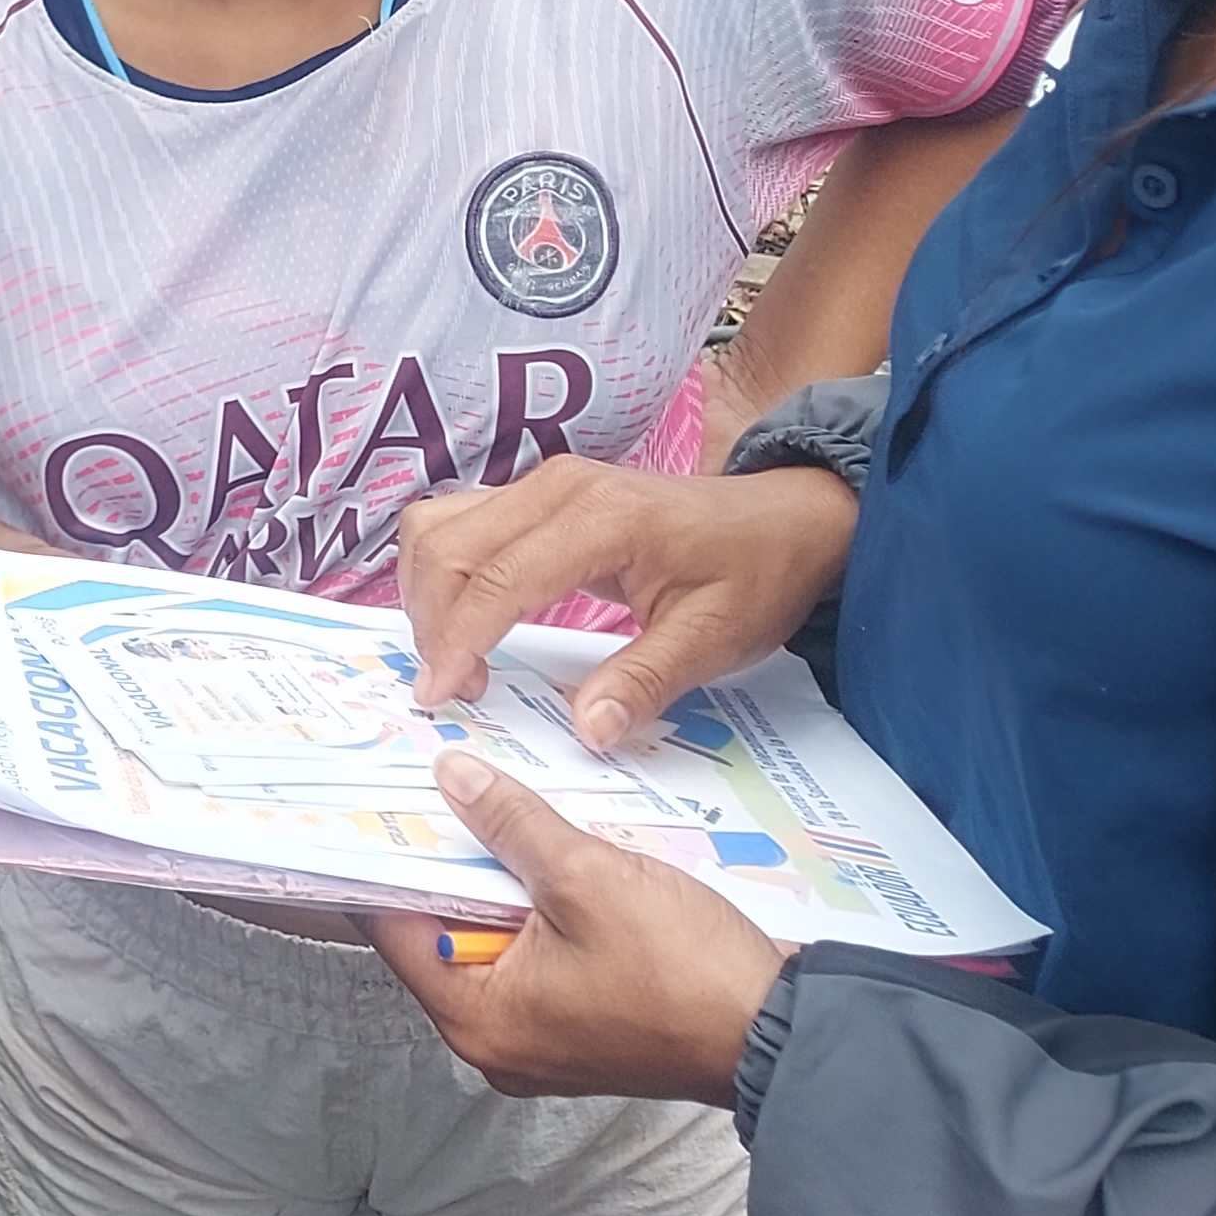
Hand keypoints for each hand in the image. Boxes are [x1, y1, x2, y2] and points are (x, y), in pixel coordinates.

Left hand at [370, 752, 783, 1104]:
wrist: (781, 1033)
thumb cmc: (684, 973)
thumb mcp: (587, 878)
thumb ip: (511, 824)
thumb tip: (454, 779)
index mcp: (478, 1018)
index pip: (397, 928)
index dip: (390, 858)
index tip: (382, 804)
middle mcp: (498, 1041)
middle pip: (446, 932)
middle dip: (453, 861)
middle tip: (445, 790)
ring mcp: (545, 1039)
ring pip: (498, 940)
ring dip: (506, 881)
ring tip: (504, 813)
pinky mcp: (587, 1027)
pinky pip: (541, 958)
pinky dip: (543, 911)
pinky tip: (558, 859)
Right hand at [395, 454, 858, 751]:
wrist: (787, 519)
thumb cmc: (755, 575)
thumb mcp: (712, 638)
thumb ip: (644, 680)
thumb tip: (587, 732)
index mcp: (602, 519)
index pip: (498, 578)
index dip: (458, 641)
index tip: (443, 698)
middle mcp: (557, 487)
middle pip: (448, 546)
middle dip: (431, 622)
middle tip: (452, 690)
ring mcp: (543, 483)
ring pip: (439, 526)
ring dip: (428, 593)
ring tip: (457, 658)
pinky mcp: (537, 493)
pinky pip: (460, 521)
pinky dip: (443, 572)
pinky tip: (464, 620)